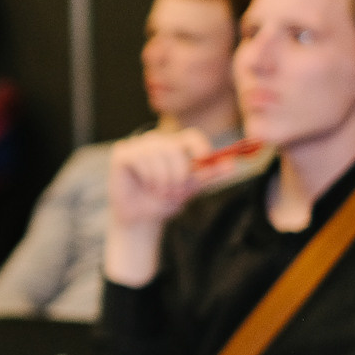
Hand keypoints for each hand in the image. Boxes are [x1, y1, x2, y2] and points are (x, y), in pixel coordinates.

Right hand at [107, 129, 221, 230]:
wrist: (141, 217)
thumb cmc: (164, 201)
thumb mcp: (190, 188)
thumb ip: (209, 175)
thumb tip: (232, 165)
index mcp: (175, 148)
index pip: (191, 137)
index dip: (199, 145)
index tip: (204, 158)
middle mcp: (157, 143)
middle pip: (173, 147)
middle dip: (177, 173)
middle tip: (174, 191)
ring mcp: (138, 146)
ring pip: (156, 154)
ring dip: (160, 179)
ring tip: (158, 191)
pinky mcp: (122, 153)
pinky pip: (139, 158)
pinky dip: (146, 175)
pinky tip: (143, 184)